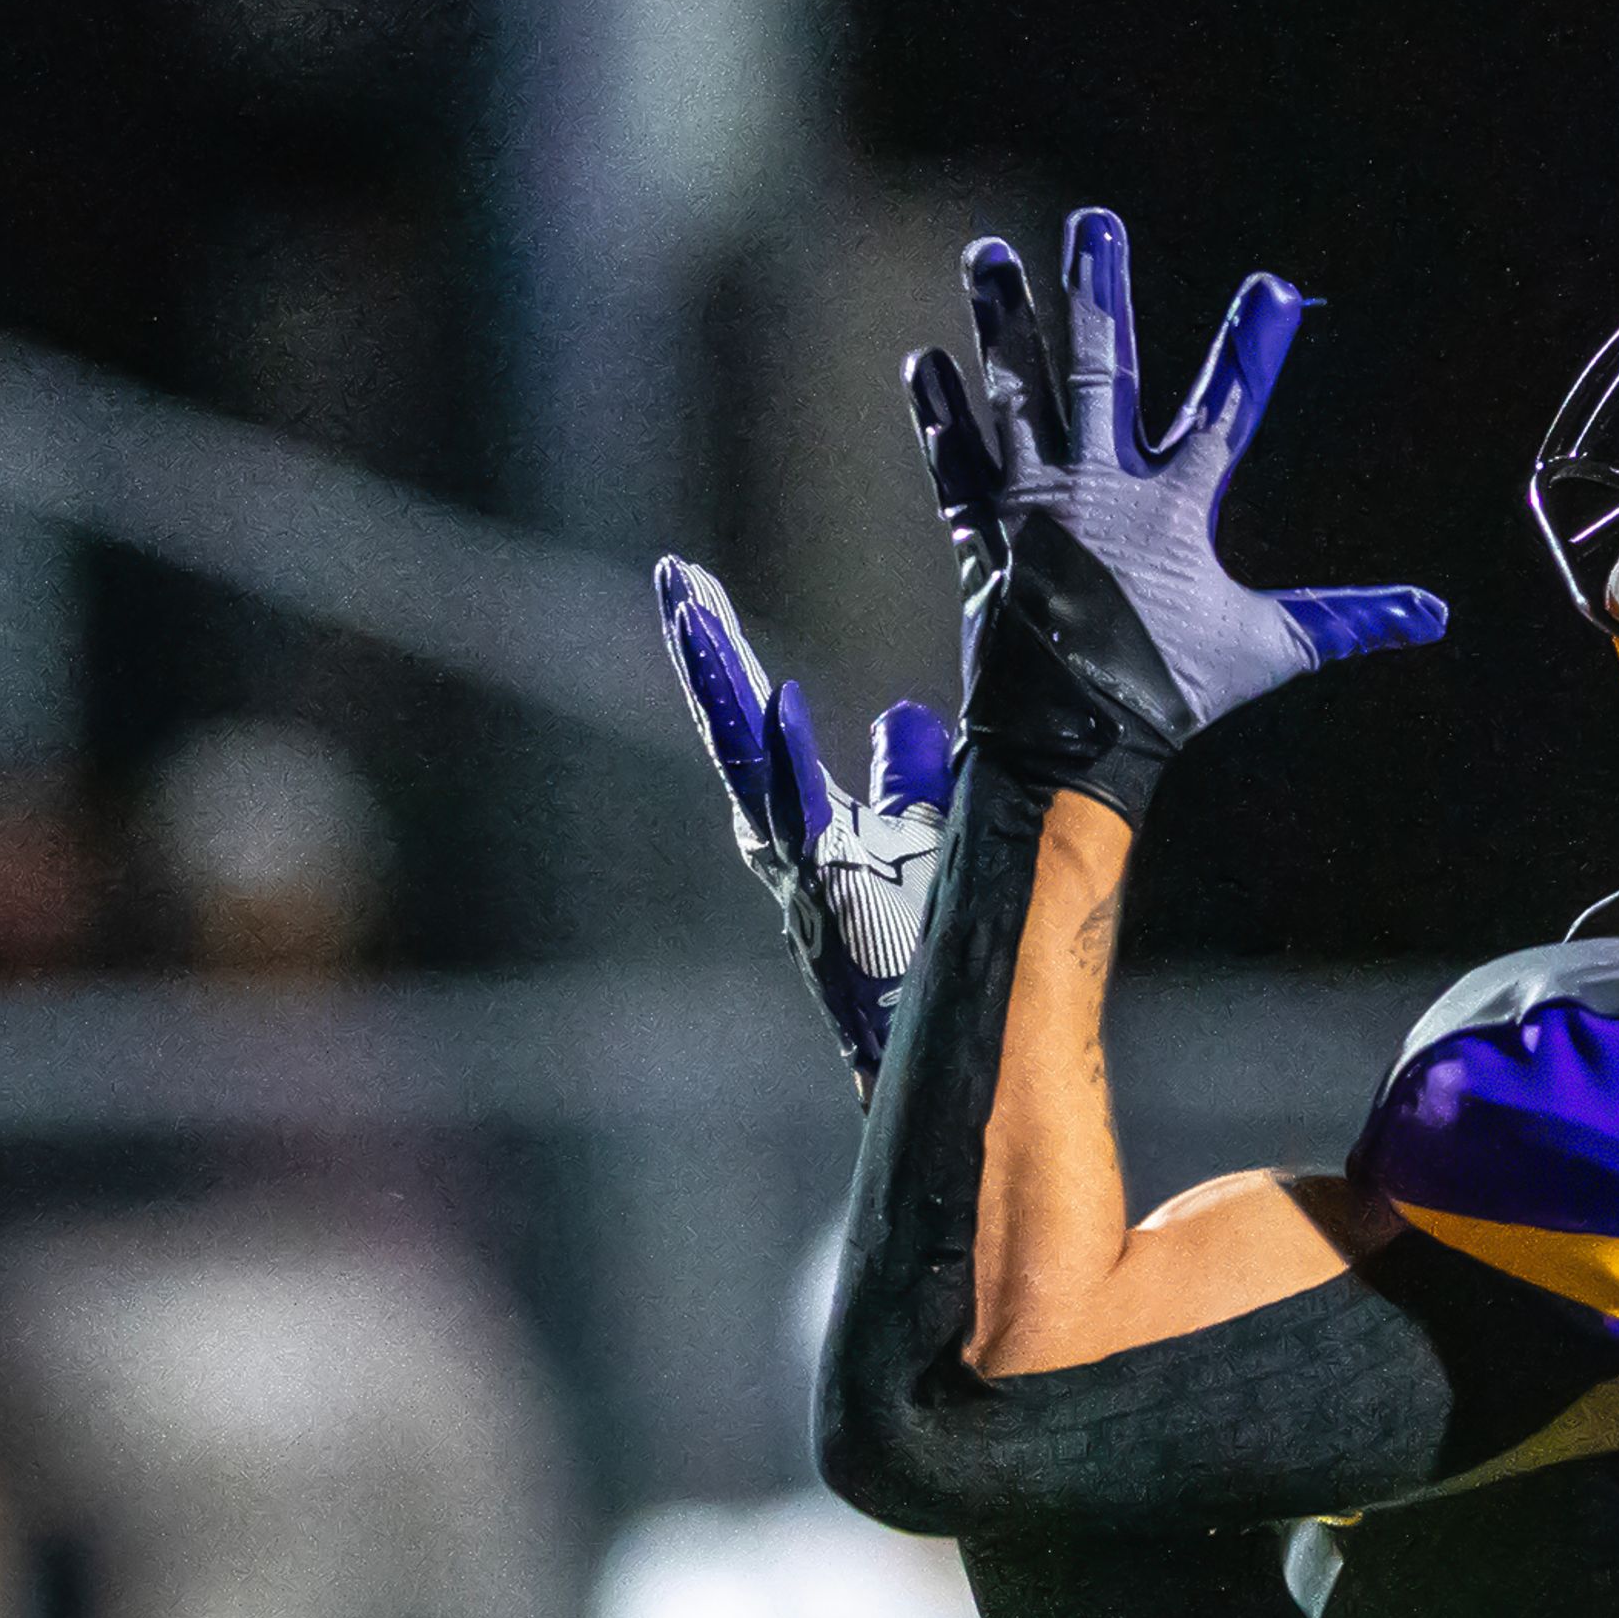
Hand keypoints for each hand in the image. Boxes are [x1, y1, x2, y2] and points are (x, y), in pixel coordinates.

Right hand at [656, 555, 950, 1101]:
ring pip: (750, 762)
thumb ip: (907, 776)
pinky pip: (802, 818)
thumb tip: (901, 715)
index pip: (754, 721)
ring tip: (697, 610)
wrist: (943, 1037)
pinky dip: (785, 760)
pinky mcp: (830, 895)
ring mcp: (802, 869)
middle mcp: (788, 844)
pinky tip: (779, 699)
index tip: (689, 589)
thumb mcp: (924, 838)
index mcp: (804, 826)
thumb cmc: (929, 952)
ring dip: (724, 686)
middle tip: (675, 580)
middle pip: (735, 729)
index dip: (722, 657)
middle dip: (704, 653)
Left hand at [905, 207, 1446, 818]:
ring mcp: (1033, 504)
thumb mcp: (1267, 651)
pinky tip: (924, 363)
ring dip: (1003, 321)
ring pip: (1018, 391)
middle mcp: (1099, 487)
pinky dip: (940, 414)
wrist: (1066, 744)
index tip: (1275, 285)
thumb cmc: (1167, 694)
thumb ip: (1347, 620)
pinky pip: (955, 460)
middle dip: (1101, 289)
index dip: (1254, 344)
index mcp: (1174, 506)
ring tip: (986, 253)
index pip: (1227, 406)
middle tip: (1094, 222)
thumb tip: (1433, 614)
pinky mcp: (982, 533)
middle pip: (1103, 366)